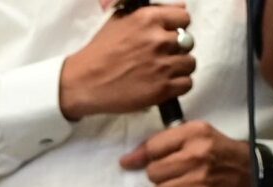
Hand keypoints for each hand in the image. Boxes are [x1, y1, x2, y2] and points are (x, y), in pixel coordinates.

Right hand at [59, 3, 196, 119]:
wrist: (82, 84)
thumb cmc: (98, 53)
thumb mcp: (118, 21)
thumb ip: (147, 14)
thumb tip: (171, 10)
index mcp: (149, 19)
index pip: (184, 18)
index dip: (177, 27)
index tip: (168, 36)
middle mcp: (159, 40)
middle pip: (188, 42)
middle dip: (176, 49)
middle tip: (160, 58)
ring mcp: (162, 65)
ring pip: (190, 63)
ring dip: (179, 68)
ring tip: (162, 73)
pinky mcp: (162, 89)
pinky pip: (186, 84)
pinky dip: (177, 86)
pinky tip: (163, 85)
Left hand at [119, 121, 254, 186]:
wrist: (253, 173)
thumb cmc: (219, 153)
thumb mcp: (197, 136)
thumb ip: (163, 143)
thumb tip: (126, 161)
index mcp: (195, 134)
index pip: (153, 147)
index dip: (146, 157)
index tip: (144, 162)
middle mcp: (196, 156)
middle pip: (153, 173)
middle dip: (161, 176)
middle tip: (177, 174)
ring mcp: (198, 181)